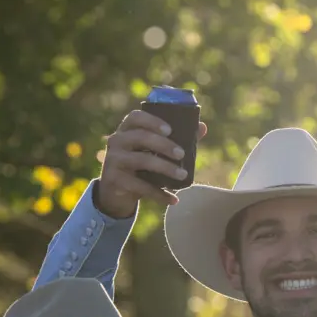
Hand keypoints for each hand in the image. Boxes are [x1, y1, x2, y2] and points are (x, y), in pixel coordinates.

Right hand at [94, 108, 208, 217]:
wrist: (116, 192)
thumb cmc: (140, 166)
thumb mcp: (152, 151)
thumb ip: (175, 139)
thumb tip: (202, 127)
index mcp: (126, 129)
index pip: (136, 117)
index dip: (153, 121)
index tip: (170, 130)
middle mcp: (116, 141)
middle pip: (141, 137)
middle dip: (164, 145)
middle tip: (182, 154)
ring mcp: (114, 160)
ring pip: (142, 161)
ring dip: (166, 169)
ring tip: (183, 176)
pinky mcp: (115, 180)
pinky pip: (141, 186)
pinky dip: (160, 194)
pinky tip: (174, 199)